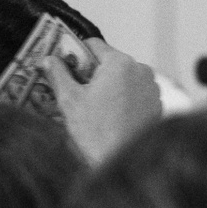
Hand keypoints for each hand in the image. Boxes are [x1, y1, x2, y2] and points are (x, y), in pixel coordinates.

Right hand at [43, 39, 161, 163]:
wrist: (124, 162)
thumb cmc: (97, 132)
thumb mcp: (70, 100)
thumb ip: (58, 74)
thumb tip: (49, 60)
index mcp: (119, 63)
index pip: (93, 44)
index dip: (76, 54)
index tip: (65, 67)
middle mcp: (140, 70)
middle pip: (109, 62)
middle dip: (92, 73)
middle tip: (76, 92)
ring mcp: (152, 87)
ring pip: (123, 78)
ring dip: (109, 87)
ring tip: (94, 108)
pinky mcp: (157, 104)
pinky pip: (136, 93)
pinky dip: (123, 99)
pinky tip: (111, 117)